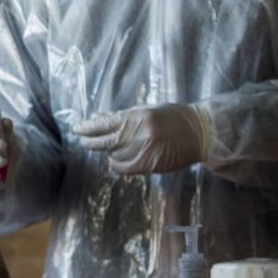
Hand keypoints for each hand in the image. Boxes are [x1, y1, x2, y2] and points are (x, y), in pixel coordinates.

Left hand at [74, 104, 210, 174]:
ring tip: (106, 148)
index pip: (104, 124)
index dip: (87, 127)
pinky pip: (124, 168)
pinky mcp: (150, 165)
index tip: (77, 128)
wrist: (201, 132)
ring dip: (107, 152)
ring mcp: (144, 151)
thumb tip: (99, 117)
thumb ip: (123, 116)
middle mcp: (139, 134)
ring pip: (114, 155)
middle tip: (83, 140)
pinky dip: (116, 165)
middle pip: (105, 141)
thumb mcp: (147, 109)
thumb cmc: (174, 116)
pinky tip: (114, 160)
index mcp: (138, 117)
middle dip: (90, 141)